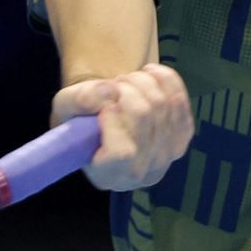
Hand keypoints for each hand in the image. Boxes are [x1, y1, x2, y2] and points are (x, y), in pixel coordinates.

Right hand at [50, 63, 192, 190]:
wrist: (108, 115)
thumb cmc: (81, 119)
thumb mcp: (65, 108)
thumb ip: (79, 101)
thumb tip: (108, 92)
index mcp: (108, 175)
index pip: (122, 153)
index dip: (114, 121)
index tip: (105, 105)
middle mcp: (142, 173)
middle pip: (144, 118)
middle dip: (125, 89)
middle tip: (113, 84)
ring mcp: (168, 156)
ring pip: (163, 104)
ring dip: (142, 81)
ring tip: (126, 81)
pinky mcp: (184, 136)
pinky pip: (181, 99)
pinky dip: (165, 79)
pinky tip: (148, 75)